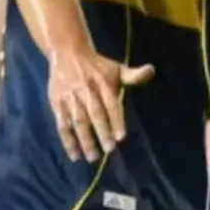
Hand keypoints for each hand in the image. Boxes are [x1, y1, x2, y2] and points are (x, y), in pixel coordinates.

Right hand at [48, 46, 154, 162]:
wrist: (67, 52)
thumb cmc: (97, 66)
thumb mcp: (116, 68)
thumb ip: (133, 75)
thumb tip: (151, 71)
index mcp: (102, 82)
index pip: (111, 103)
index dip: (116, 119)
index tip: (121, 137)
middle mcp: (87, 90)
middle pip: (94, 113)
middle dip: (102, 132)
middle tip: (109, 150)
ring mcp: (71, 97)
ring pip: (78, 121)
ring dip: (85, 140)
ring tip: (93, 157)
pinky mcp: (58, 103)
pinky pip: (62, 124)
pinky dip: (67, 140)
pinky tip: (74, 155)